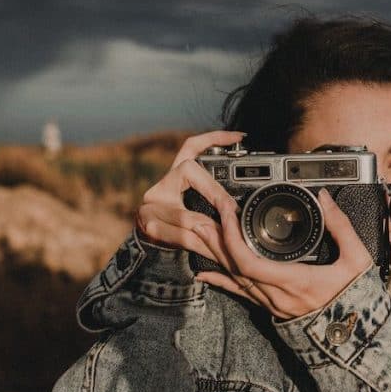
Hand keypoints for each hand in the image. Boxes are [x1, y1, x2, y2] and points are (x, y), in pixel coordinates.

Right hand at [135, 130, 243, 263]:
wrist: (152, 254)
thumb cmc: (183, 231)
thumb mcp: (200, 210)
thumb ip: (215, 201)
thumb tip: (242, 208)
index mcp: (176, 176)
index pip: (191, 147)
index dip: (214, 138)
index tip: (240, 137)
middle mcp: (162, 185)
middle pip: (189, 173)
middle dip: (216, 194)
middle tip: (234, 210)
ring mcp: (151, 204)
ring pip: (187, 215)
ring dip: (213, 231)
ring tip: (232, 240)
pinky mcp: (149, 226)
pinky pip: (182, 237)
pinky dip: (203, 247)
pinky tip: (217, 254)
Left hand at [192, 188, 374, 319]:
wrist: (357, 335)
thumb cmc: (358, 299)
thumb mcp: (357, 259)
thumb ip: (341, 226)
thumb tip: (325, 198)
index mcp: (295, 281)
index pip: (250, 261)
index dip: (233, 237)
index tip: (228, 213)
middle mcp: (278, 295)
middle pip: (235, 267)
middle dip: (215, 241)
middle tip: (198, 218)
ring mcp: (273, 304)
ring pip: (235, 279)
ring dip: (216, 255)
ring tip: (199, 234)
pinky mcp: (272, 308)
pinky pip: (241, 293)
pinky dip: (221, 281)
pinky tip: (205, 273)